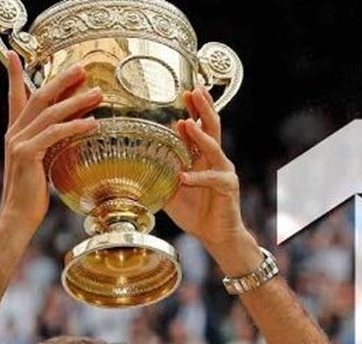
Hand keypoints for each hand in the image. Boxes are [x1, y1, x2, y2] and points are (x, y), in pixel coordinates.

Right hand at [0, 51, 101, 233]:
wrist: (17, 217)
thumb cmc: (32, 195)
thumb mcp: (41, 163)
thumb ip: (48, 145)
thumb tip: (67, 132)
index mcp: (15, 133)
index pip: (16, 97)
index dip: (15, 75)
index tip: (14, 54)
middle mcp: (14, 133)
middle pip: (38, 97)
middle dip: (61, 80)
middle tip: (82, 68)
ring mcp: (18, 143)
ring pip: (49, 113)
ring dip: (76, 101)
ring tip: (97, 93)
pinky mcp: (27, 154)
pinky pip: (54, 134)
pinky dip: (75, 126)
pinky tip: (93, 123)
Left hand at [165, 86, 251, 257]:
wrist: (216, 235)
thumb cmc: (195, 212)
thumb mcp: (171, 190)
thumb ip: (159, 174)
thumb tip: (132, 165)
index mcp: (202, 157)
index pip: (199, 126)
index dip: (193, 109)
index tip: (183, 91)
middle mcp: (215, 159)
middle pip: (212, 127)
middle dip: (203, 108)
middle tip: (193, 91)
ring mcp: (224, 171)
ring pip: (214, 147)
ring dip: (200, 135)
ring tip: (186, 123)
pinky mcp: (229, 187)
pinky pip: (213, 179)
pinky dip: (197, 178)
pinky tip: (184, 177)